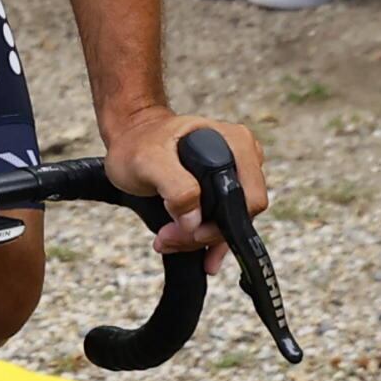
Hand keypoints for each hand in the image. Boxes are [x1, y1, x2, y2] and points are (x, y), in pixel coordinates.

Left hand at [100, 105, 268, 256]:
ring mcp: (233, 174)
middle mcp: (242, 158)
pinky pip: (219, 223)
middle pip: (240, 215)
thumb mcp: (150, 160)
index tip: (191, 231)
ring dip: (196, 239)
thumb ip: (176, 187)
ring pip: (228, 224)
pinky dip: (199, 238)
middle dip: (204, 235)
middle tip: (168, 237)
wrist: (130, 139)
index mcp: (236, 144)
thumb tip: (195, 221)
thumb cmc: (140, 143)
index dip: (223, 223)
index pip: (249, 198)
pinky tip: (179, 242)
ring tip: (166, 239)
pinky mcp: (221, 190)